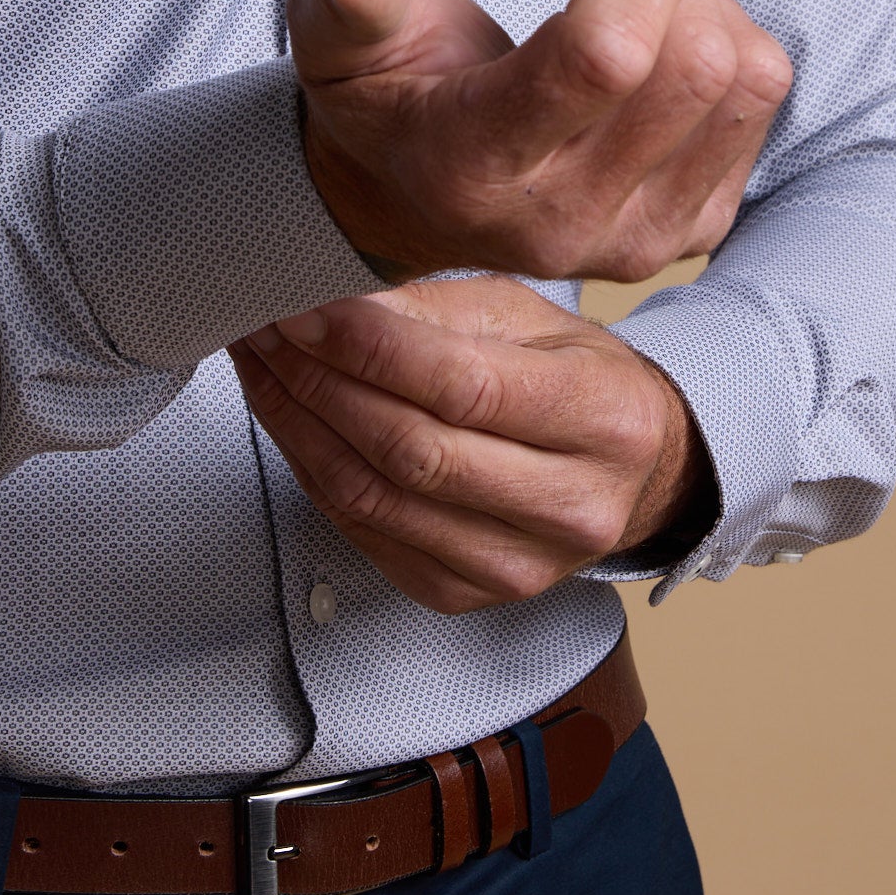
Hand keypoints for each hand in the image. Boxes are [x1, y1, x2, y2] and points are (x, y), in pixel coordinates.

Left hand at [230, 274, 716, 615]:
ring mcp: (518, 565)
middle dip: (319, 381)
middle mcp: (570, 506)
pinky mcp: (466, 595)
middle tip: (262, 328)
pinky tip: (291, 419)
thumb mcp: (533, 317)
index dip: (369, 347)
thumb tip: (333, 299)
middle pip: (412, 449)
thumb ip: (439, 312)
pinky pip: (365, 532)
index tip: (302, 306)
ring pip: (376, 498)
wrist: (634, 473)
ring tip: (261, 366)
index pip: (464, 386)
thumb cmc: (579, 377)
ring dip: (299, 426)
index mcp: (602, 417)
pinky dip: (314, 472)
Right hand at [293, 0, 790, 282]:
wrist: (410, 197)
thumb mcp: (339, 40)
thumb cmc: (383, 96)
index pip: (603, 59)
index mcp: (474, 167)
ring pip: (741, 84)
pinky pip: (756, 110)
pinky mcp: (688, 232)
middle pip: (691, 65)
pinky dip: (724, 40)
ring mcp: (634, 238)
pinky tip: (657, 23)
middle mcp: (564, 220)